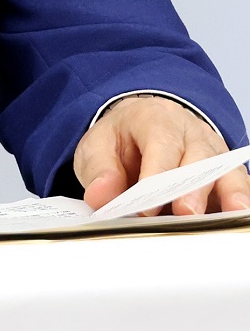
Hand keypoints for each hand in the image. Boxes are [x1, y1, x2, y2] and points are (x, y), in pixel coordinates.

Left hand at [74, 95, 249, 215]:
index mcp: (155, 118)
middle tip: (186, 213)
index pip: (160, 143)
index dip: (155, 174)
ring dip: (228, 193)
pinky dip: (240, 199)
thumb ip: (99, 170)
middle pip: (198, 157)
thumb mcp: (98, 146)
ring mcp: (211, 151)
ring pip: (225, 170)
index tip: (146, 206)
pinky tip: (239, 217)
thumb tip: (101, 194)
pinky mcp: (225, 173)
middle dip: (192, 187)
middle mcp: (189, 131)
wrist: (140, 127)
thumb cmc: (123, 139)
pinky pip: (238, 184)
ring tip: (232, 214)